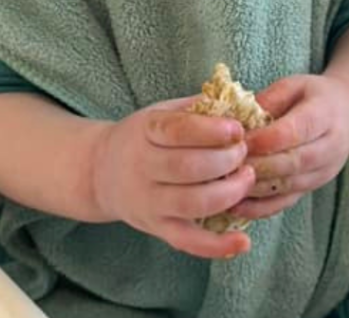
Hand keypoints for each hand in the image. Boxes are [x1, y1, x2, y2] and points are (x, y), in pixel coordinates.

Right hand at [92, 97, 256, 258]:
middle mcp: (142, 167)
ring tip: (248, 178)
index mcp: (145, 131)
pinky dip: (217, 246)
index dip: (212, 130)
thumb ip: (196, 108)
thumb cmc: (144, 137)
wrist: (100, 171)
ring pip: (190, 204)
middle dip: (225, 160)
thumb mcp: (161, 112)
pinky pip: (187, 242)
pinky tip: (242, 241)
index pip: (177, 130)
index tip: (237, 129)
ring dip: (227, 193)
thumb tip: (239, 101)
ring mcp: (148, 202)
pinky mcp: (157, 228)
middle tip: (244, 152)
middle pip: (187, 167)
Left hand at [231, 74, 348, 221]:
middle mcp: (329, 149)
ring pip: (287, 186)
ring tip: (224, 184)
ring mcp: (322, 173)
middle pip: (292, 163)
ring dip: (255, 188)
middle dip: (258, 165)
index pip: (295, 131)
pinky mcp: (311, 189)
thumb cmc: (315, 97)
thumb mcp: (295, 84)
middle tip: (226, 164)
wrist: (348, 117)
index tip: (239, 140)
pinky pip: (285, 203)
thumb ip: (271, 98)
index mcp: (324, 116)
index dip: (266, 139)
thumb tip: (242, 117)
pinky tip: (235, 205)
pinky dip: (259, 208)